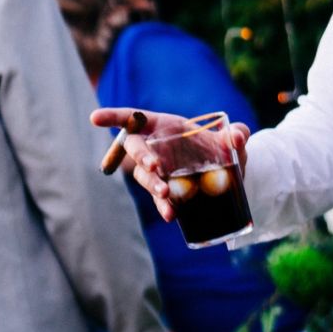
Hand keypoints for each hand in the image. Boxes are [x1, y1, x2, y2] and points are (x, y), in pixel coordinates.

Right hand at [90, 108, 250, 222]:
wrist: (230, 174)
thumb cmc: (224, 148)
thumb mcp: (233, 140)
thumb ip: (237, 133)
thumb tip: (237, 136)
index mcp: (164, 126)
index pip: (134, 118)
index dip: (114, 116)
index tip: (95, 118)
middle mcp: (155, 147)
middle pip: (136, 149)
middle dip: (140, 156)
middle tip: (154, 166)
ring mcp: (158, 170)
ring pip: (144, 176)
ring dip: (152, 184)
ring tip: (166, 194)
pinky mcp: (165, 190)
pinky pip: (159, 198)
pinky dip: (164, 206)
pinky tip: (172, 214)